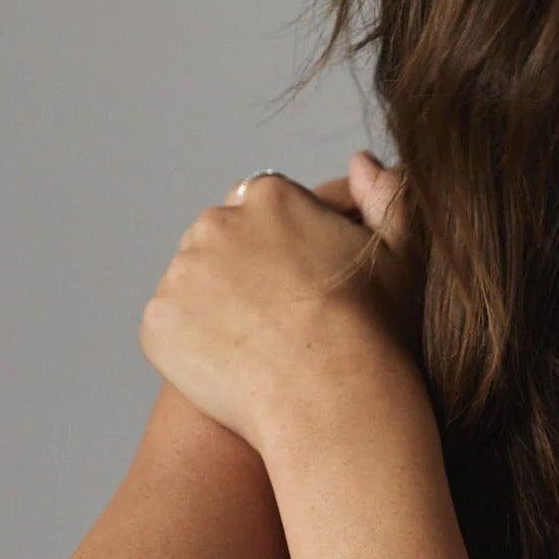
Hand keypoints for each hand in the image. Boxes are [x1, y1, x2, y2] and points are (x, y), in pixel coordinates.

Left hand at [138, 153, 409, 448]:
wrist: (332, 396)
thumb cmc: (373, 328)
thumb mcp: (400, 253)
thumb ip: (387, 195)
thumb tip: (361, 162)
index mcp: (270, 197)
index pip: (261, 208)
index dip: (282, 245)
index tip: (300, 282)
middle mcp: (216, 223)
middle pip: (219, 240)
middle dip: (241, 269)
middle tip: (276, 317)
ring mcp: (181, 272)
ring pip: (193, 283)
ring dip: (213, 305)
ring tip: (256, 346)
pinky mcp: (158, 321)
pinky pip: (170, 327)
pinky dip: (190, 344)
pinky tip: (230, 367)